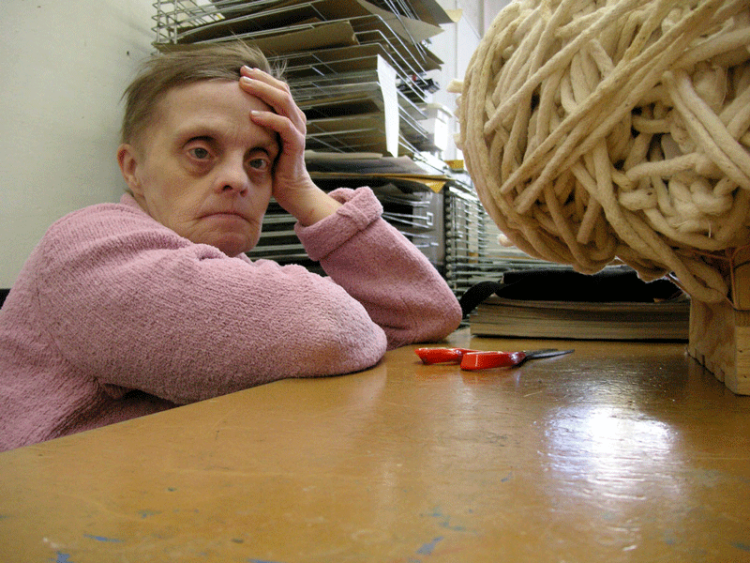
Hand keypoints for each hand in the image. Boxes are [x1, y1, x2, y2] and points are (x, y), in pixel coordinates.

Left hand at [239, 66, 340, 225]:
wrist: (292, 189)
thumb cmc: (275, 164)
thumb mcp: (264, 138)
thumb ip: (258, 124)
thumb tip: (235, 111)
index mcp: (290, 115)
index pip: (279, 88)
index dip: (263, 77)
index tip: (243, 71)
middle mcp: (297, 119)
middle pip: (282, 89)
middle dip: (260, 78)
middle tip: (241, 72)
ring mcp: (298, 130)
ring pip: (283, 101)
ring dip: (262, 91)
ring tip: (243, 85)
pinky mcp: (296, 144)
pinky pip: (284, 125)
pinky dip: (268, 118)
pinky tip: (251, 116)